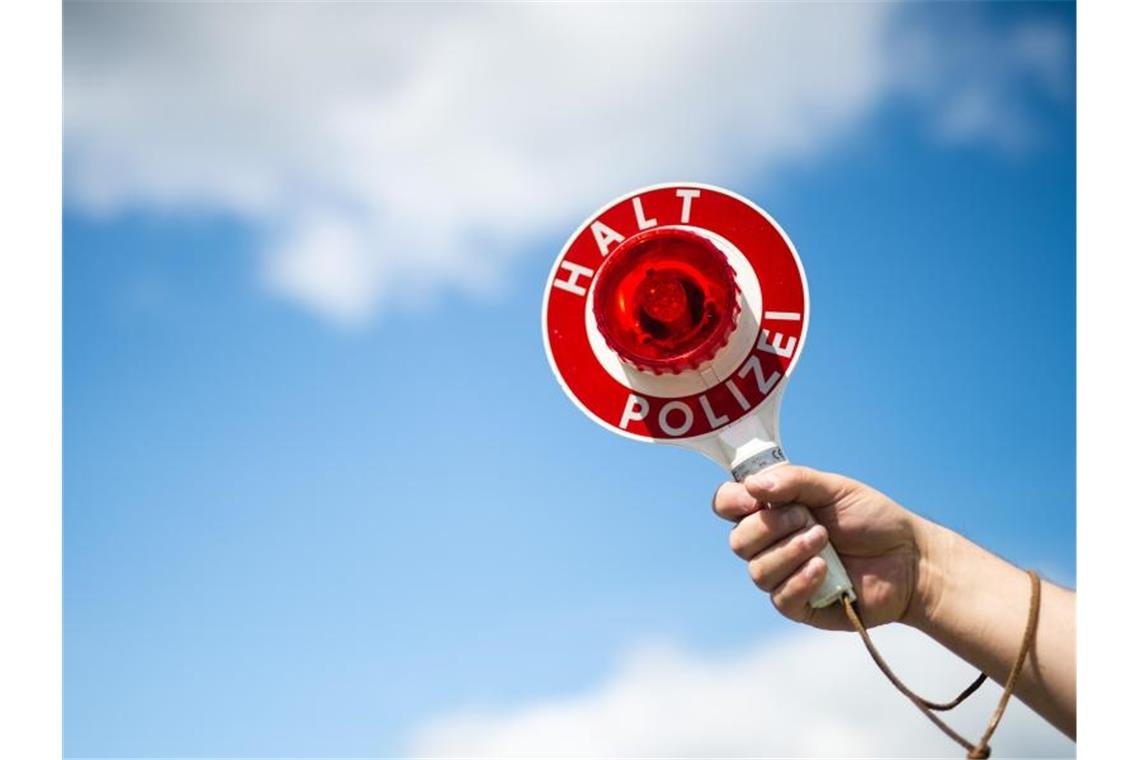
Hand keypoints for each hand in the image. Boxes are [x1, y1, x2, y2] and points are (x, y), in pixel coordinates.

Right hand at [713, 464, 929, 630]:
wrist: (910, 559)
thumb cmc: (873, 519)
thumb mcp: (834, 488)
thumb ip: (793, 481)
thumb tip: (752, 485)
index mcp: (773, 509)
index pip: (727, 504)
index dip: (732, 501)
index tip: (756, 497)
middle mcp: (771, 542)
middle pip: (738, 540)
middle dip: (772, 527)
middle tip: (809, 519)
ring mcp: (783, 575)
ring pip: (757, 570)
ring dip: (791, 552)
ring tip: (825, 542)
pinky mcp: (799, 605)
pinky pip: (780, 597)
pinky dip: (801, 580)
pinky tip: (825, 570)